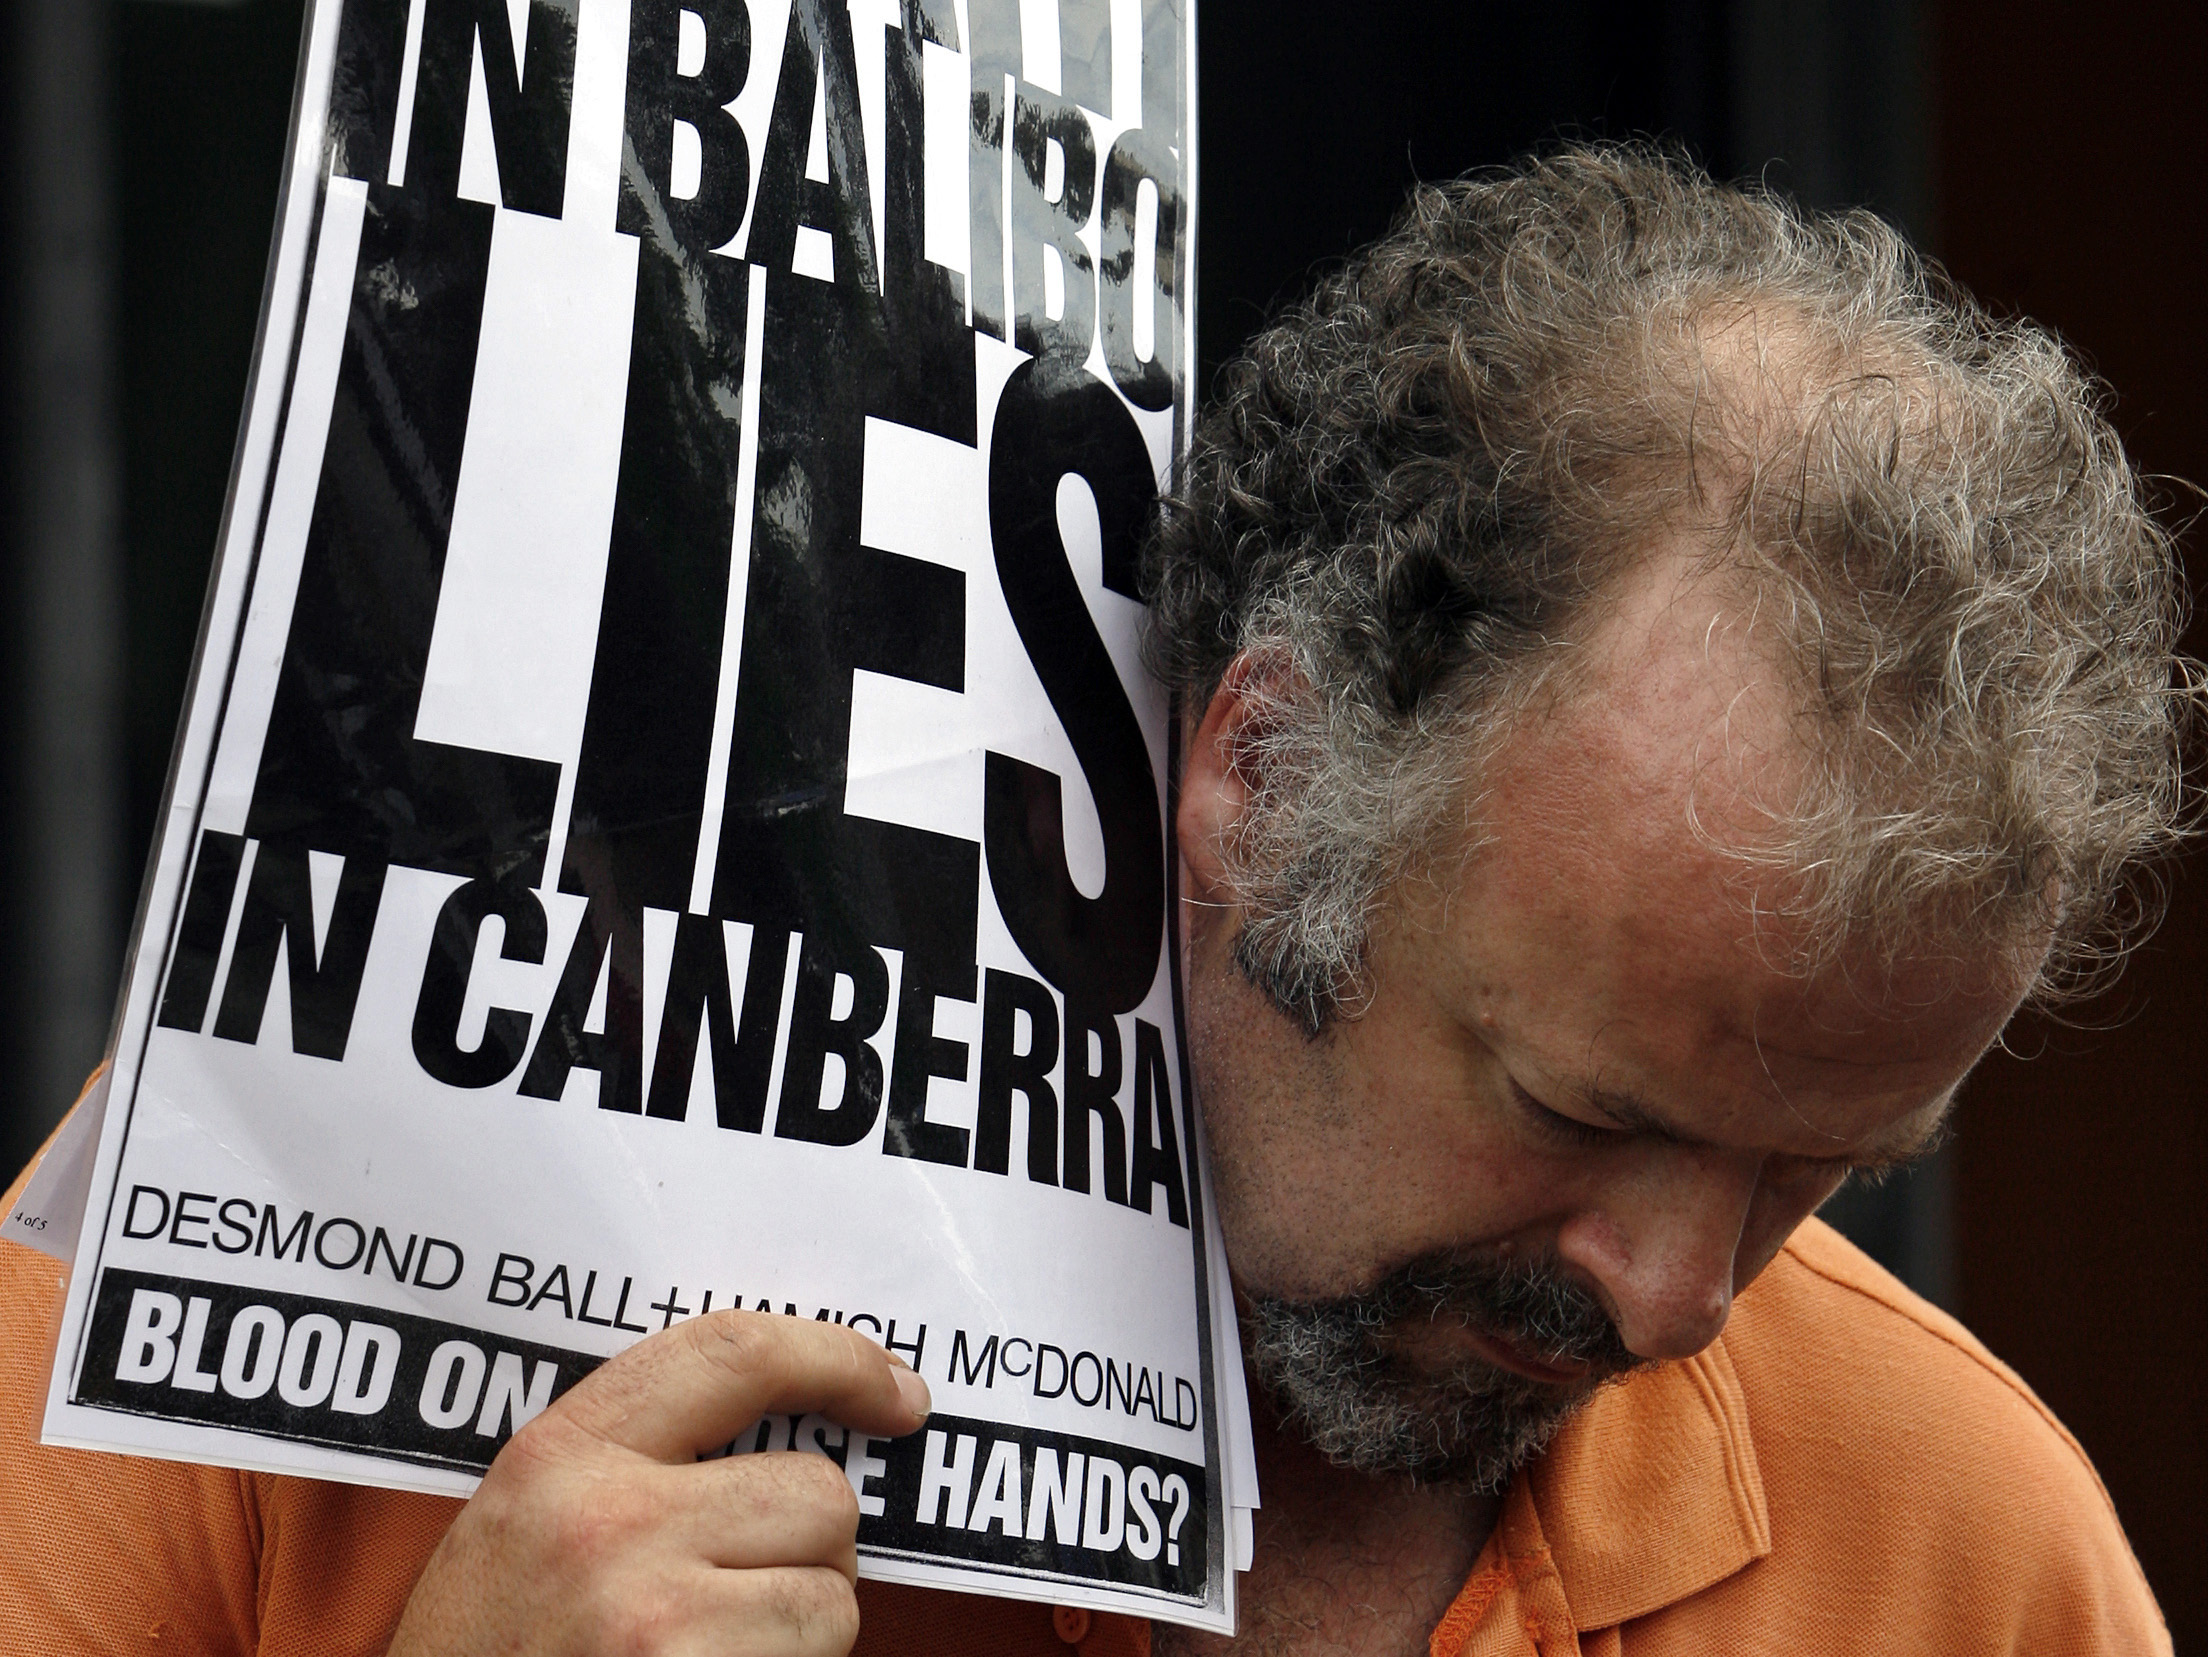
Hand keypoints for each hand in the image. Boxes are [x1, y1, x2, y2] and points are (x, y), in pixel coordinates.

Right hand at [387, 1310, 931, 1655]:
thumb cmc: (488, 1654)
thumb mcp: (528, 1521)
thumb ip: (640, 1456)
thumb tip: (810, 1423)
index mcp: (562, 1454)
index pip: (734, 1351)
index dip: (839, 1359)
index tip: (897, 1392)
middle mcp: (609, 1526)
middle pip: (817, 1495)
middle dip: (809, 1551)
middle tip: (735, 1596)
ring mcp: (652, 1622)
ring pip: (832, 1598)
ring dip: (802, 1631)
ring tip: (710, 1653)